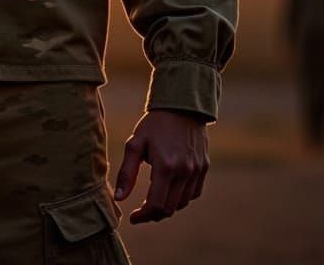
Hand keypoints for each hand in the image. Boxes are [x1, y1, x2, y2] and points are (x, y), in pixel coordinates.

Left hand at [113, 109, 208, 223]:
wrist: (182, 106)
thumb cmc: (154, 124)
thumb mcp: (135, 143)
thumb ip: (127, 172)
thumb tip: (119, 198)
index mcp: (165, 166)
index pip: (156, 205)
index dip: (143, 215)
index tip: (133, 217)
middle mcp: (184, 172)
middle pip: (169, 208)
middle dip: (153, 214)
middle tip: (141, 211)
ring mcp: (196, 171)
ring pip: (182, 203)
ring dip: (167, 206)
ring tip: (153, 201)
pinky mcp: (204, 168)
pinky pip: (193, 193)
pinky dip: (181, 198)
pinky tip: (170, 190)